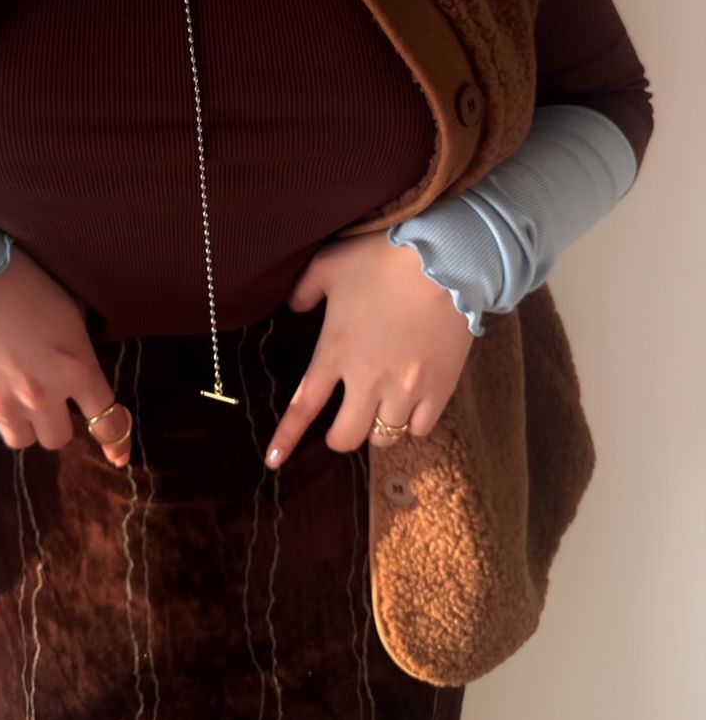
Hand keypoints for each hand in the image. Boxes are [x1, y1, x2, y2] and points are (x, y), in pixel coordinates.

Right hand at [0, 243, 130, 467]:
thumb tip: (84, 373)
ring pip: (20, 438)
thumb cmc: (21, 284)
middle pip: (58, 439)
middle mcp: (41, 396)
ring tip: (8, 385)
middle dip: (54, 420)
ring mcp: (0, 406)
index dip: (116, 439)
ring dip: (20, 420)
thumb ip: (79, 351)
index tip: (118, 454)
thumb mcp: (68, 311)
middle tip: (42, 396)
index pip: (108, 421)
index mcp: (75, 369)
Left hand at [263, 231, 476, 468]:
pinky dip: (412, 422)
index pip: (303, 407)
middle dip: (340, 436)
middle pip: (346, 438)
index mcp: (335, 352)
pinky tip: (411, 404)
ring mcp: (405, 388)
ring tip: (382, 406)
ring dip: (378, 426)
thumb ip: (305, 290)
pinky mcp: (439, 389)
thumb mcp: (329, 264)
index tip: (273, 461)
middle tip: (344, 422)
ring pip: (384, 437)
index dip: (287, 438)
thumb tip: (293, 306)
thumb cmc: (382, 258)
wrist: (445, 258)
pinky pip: (420, 428)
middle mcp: (367, 379)